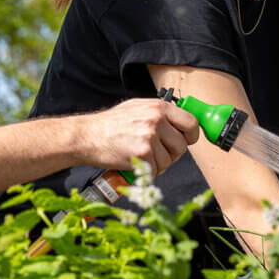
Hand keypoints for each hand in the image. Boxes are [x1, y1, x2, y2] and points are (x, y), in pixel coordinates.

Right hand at [74, 98, 199, 176]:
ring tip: (143, 157)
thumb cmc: (111, 123)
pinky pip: (156, 169)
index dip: (191, 136)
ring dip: (159, 164)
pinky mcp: (142, 154)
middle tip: (158, 154)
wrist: (86, 136)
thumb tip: (181, 122)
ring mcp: (149, 137)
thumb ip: (160, 114)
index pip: (192, 122)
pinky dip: (148, 171)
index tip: (187, 141)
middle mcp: (156, 120)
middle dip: (173, 154)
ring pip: (169, 160)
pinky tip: (136, 163)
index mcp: (159, 107)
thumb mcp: (138, 108)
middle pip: (182, 145)